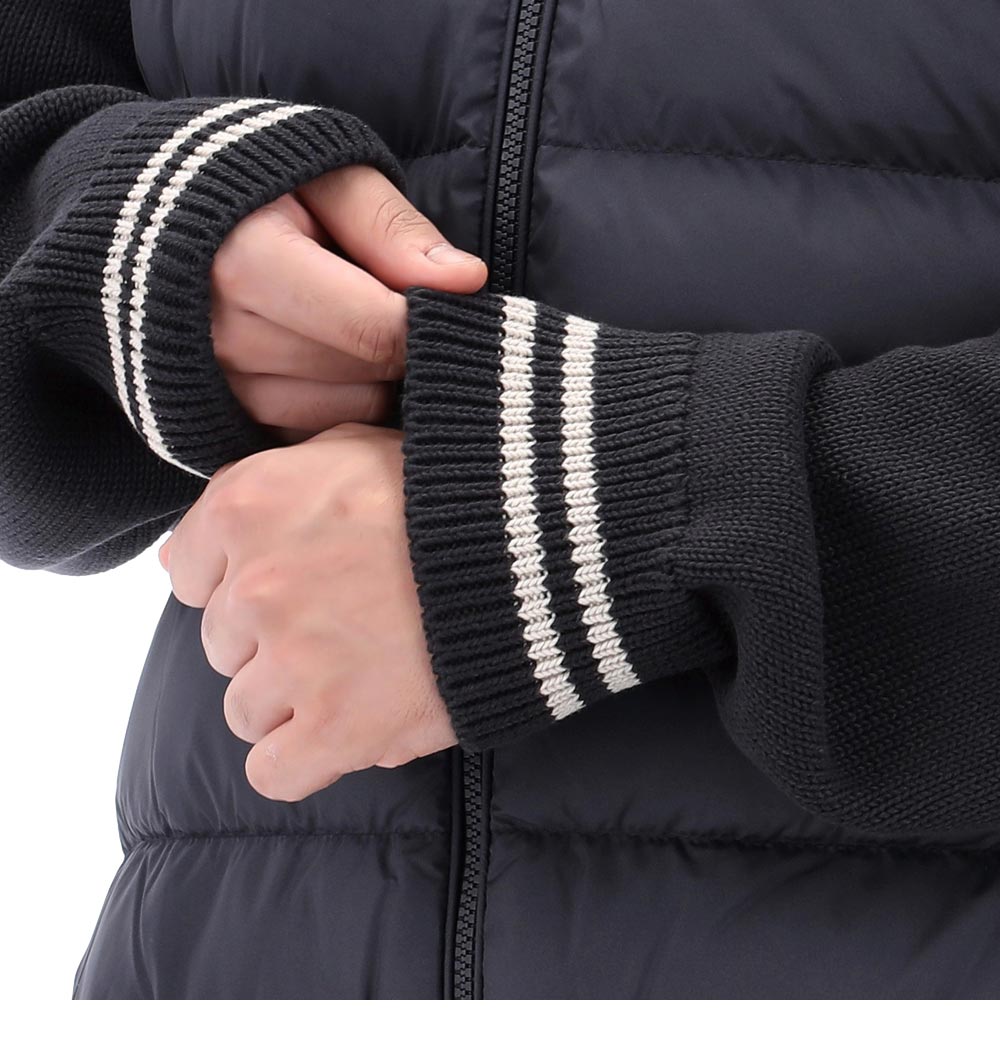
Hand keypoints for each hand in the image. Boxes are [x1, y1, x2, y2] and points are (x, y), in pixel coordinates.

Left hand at [157, 424, 458, 800]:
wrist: (539, 548)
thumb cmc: (452, 492)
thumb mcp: (356, 447)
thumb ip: (275, 483)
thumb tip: (194, 550)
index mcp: (249, 506)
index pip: (186, 570)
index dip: (236, 580)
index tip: (287, 583)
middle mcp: (255, 584)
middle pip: (221, 642)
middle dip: (271, 638)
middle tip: (343, 623)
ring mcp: (292, 660)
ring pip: (244, 708)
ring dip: (291, 699)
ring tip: (357, 674)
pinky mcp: (336, 727)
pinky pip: (273, 772)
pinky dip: (301, 760)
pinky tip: (341, 732)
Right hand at [211, 165, 487, 442]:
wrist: (161, 226)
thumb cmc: (259, 191)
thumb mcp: (327, 177)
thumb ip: (392, 228)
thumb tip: (466, 281)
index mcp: (245, 263)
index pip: (375, 327)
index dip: (427, 321)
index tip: (445, 304)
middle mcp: (225, 338)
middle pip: (366, 372)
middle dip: (400, 345)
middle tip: (399, 307)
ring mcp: (223, 388)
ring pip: (350, 411)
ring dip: (375, 378)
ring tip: (359, 327)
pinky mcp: (230, 420)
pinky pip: (320, 432)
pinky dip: (343, 403)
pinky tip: (337, 361)